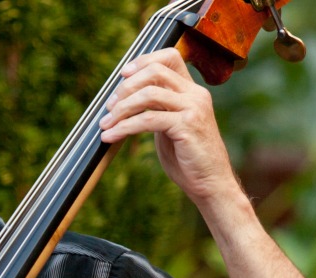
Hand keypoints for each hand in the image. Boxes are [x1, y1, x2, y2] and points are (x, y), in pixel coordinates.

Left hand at [99, 48, 241, 208]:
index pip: (170, 57)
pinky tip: (110, 137)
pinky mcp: (187, 126)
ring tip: (105, 124)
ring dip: (121, 109)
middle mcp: (195, 94)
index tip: (123, 74)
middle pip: (155, 72)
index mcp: (192, 91)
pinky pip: (148, 119)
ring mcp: (194, 108)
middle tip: (109, 107)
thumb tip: (124, 100)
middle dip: (125, 87)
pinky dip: (124, 127)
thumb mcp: (169, 127)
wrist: (210, 183)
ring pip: (149, 94)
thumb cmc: (187, 158)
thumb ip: (155, 109)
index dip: (144, 60)